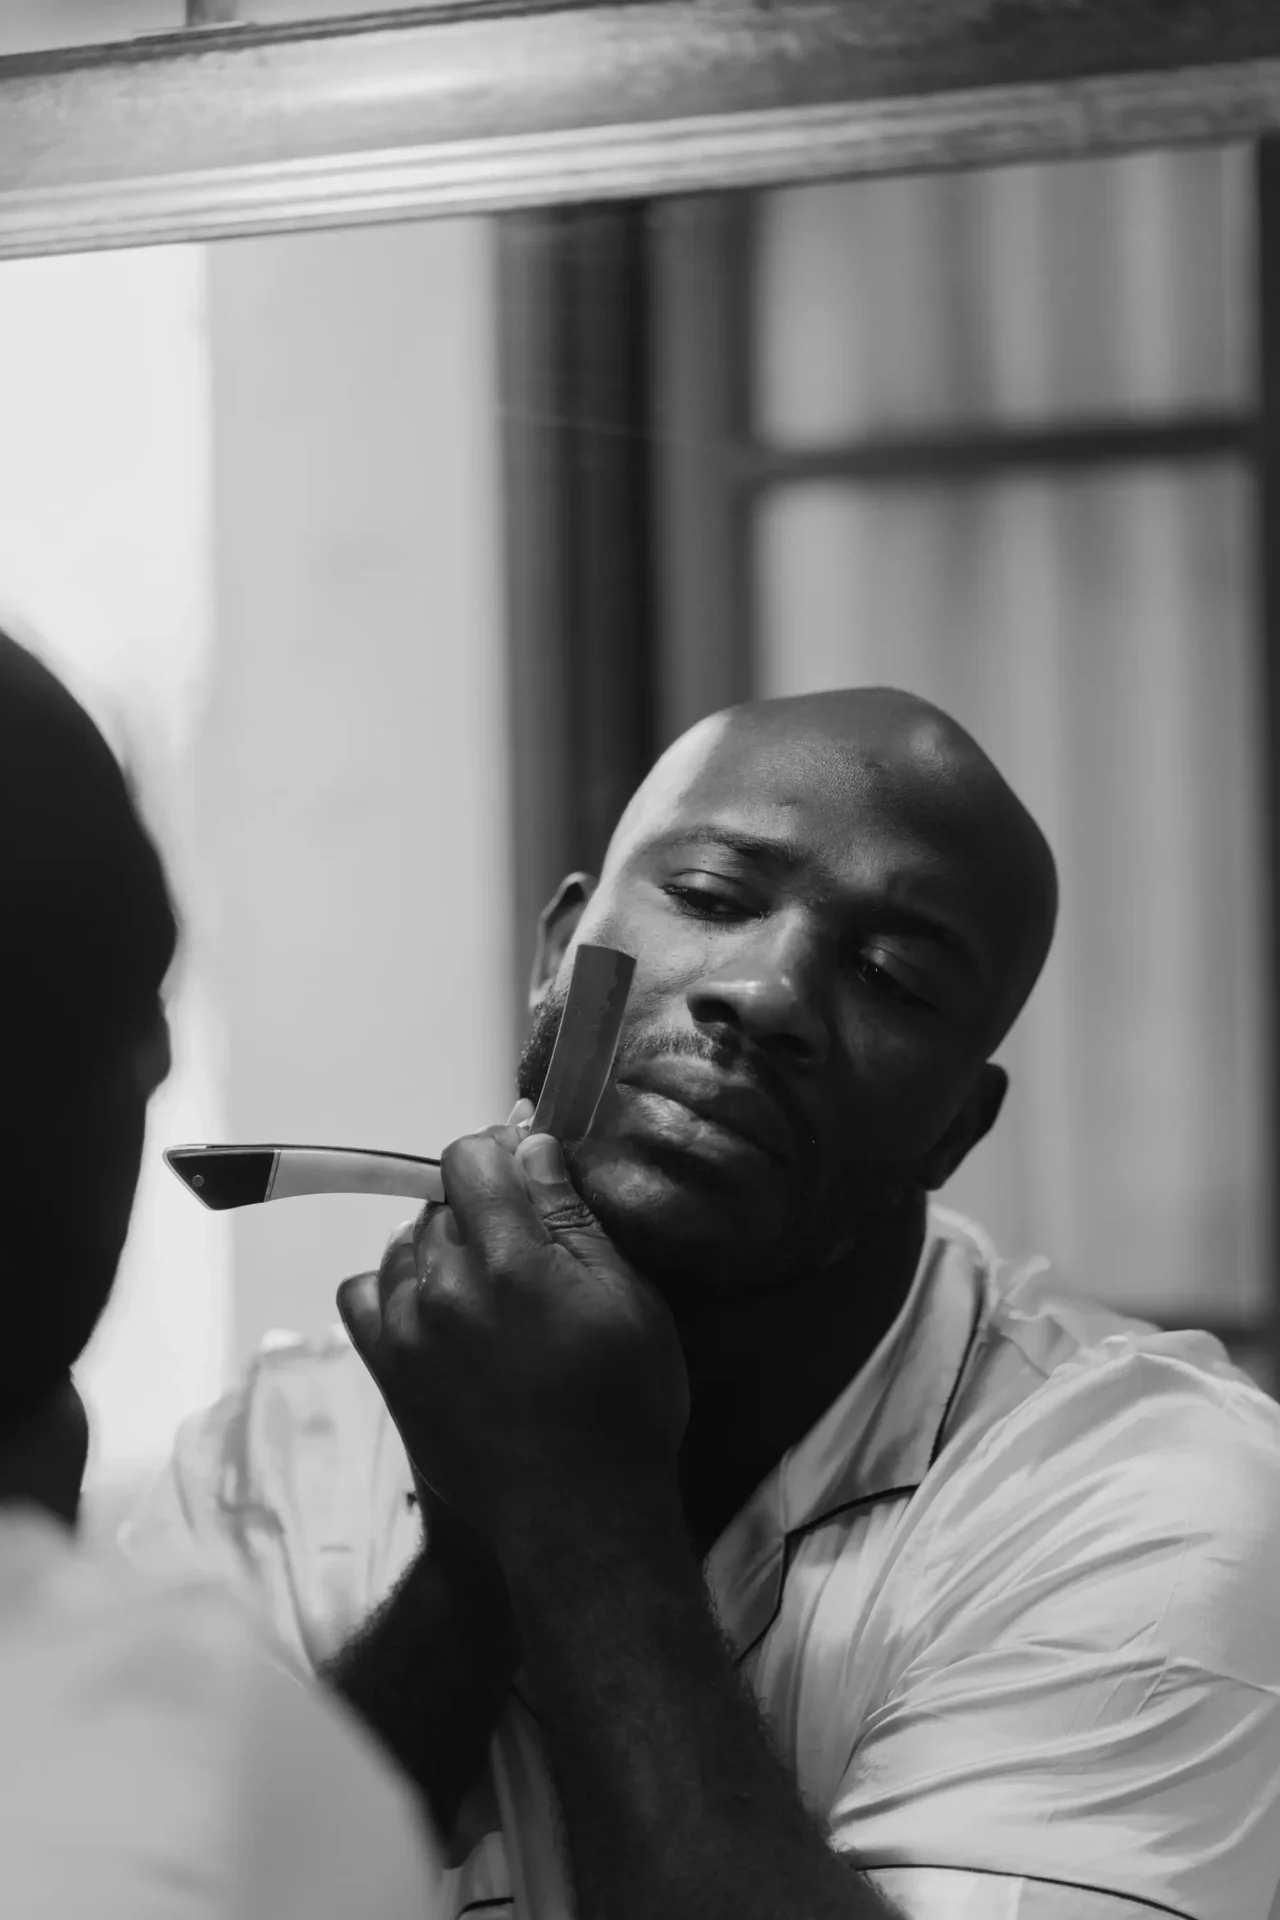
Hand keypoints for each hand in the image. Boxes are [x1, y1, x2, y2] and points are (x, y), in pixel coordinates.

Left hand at [338, 1123, 688, 1545]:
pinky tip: (433, 1308)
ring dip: (439, 1249)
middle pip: (439, 1202)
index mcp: (512, 1261)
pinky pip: (362, 1295)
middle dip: (480, 1208)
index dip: (502, 1154)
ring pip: (404, 1245)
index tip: (530, 1173)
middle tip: (524, 1244)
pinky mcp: (388, 1372)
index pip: (470, 1158)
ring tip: (484, 1285)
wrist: (580, 1519)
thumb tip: (531, 1147)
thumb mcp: (630, 1300)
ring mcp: (408, 1331)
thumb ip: (573, 1217)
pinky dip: (393, 1289)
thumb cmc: (624, 1408)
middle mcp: (447, 1288)